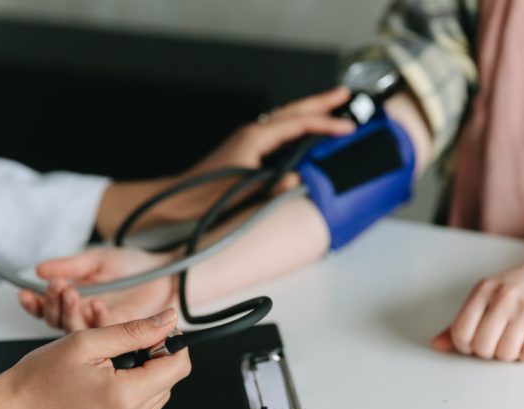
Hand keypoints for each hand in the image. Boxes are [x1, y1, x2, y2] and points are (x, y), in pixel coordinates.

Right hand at [0, 309, 190, 408]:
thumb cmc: (38, 378)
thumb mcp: (88, 342)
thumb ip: (134, 330)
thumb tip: (168, 320)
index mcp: (124, 398)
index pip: (178, 368)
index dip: (172, 345)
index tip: (157, 333)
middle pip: (166, 384)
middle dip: (151, 361)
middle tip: (118, 349)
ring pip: (152, 400)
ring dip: (138, 380)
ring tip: (105, 369)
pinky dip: (125, 400)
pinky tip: (98, 390)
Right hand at [19, 247, 176, 330]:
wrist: (167, 273)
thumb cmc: (135, 267)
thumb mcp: (98, 260)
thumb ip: (71, 266)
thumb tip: (40, 270)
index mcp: (77, 302)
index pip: (48, 308)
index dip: (36, 303)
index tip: (26, 292)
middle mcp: (87, 320)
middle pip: (58, 322)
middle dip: (52, 304)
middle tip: (57, 287)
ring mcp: (103, 332)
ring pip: (77, 331)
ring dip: (70, 312)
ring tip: (71, 292)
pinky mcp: (121, 338)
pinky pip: (104, 334)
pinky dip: (98, 318)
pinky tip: (97, 304)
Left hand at [95, 87, 356, 235]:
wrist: (175, 200)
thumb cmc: (202, 198)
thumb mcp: (241, 193)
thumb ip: (272, 187)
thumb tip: (299, 180)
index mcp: (254, 138)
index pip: (298, 124)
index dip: (326, 125)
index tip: (348, 128)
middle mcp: (251, 134)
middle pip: (293, 111)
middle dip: (320, 102)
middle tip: (345, 94)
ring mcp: (248, 141)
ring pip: (285, 119)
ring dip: (309, 112)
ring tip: (330, 108)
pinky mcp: (246, 151)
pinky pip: (279, 132)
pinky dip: (296, 128)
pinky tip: (303, 136)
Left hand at [431, 253, 523, 361]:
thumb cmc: (519, 288)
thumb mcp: (487, 296)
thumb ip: (461, 321)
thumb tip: (437, 345)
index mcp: (482, 290)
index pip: (460, 332)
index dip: (465, 346)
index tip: (475, 343)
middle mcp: (502, 296)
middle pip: (482, 347)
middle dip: (488, 353)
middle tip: (497, 343)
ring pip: (506, 353)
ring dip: (509, 355)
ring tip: (514, 340)